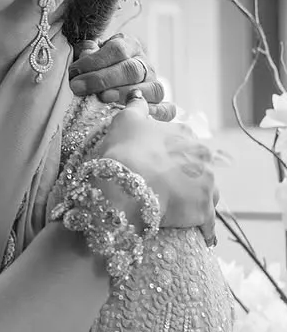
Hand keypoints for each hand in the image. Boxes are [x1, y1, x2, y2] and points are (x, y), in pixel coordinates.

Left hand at [69, 35, 173, 120]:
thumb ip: (87, 51)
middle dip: (102, 79)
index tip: (74, 71)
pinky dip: (156, 112)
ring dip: (124, 94)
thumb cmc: (96, 64)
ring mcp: (154, 83)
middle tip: (79, 87)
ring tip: (102, 99)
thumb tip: (86, 54)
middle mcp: (145, 63)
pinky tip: (137, 114)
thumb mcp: (90, 52)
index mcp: (129, 45)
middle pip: (130, 69)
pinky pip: (166, 109)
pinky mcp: (159, 103)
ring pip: (149, 88)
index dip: (94, 60)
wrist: (113, 75)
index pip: (116, 50)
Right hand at [97, 95, 215, 239]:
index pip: (184, 145)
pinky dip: (204, 230)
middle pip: (198, 169)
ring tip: (177, 212)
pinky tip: (197, 235)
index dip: (169, 156)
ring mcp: (207, 185)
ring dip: (195, 201)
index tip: (156, 165)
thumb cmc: (123, 150)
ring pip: (207, 194)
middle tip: (164, 189)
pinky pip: (208, 224)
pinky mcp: (204, 212)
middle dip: (186, 178)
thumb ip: (135, 107)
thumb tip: (138, 96)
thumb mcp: (124, 120)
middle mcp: (204, 157)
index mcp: (186, 134)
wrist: (124, 186)